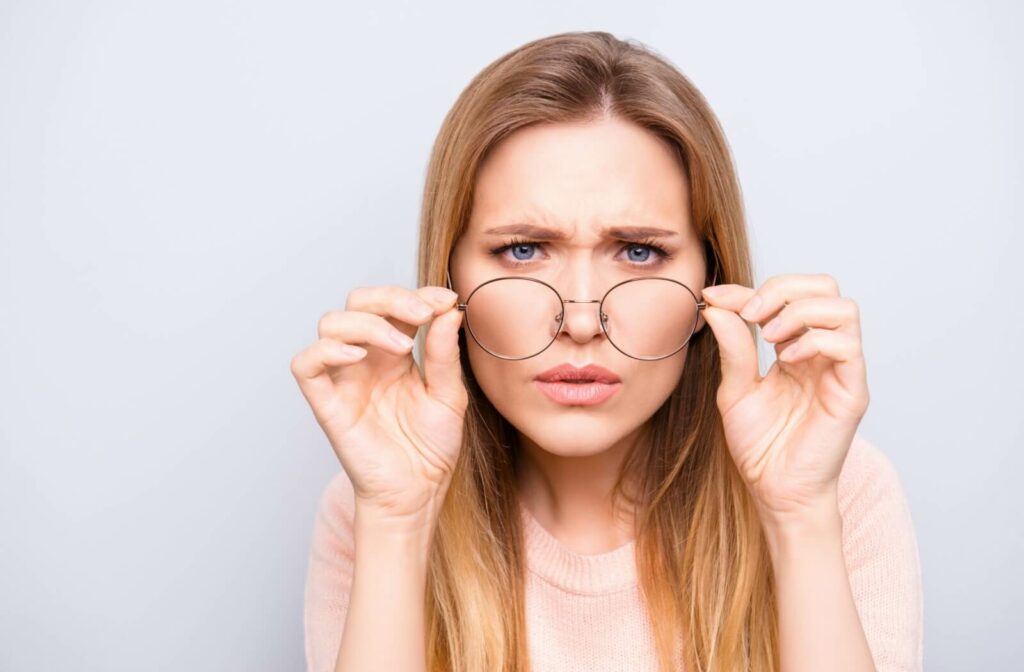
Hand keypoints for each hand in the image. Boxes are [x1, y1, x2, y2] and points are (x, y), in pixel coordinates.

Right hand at [290, 284, 466, 524]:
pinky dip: (326, 350)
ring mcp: (345, 379)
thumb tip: (448, 310)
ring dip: (367, 322)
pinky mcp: (327, 403)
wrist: (418, 494)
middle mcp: (367, 359)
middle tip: (423, 314)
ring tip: (401, 345)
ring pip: (331, 323)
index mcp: (396, 353)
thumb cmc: (431, 449)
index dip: (418, 294)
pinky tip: (358, 355)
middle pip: (358, 302)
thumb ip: (445, 353)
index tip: (446, 301)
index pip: (395, 305)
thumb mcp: (450, 395)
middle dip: (391, 297)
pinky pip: (306, 365)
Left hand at [699, 274, 869, 522]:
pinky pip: (847, 345)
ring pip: (843, 308)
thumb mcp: (734, 390)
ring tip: (768, 335)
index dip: (747, 290)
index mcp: (794, 348)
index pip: (783, 297)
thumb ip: (732, 348)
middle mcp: (821, 353)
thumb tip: (716, 305)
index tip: (712, 297)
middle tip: (750, 313)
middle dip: (783, 287)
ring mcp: (840, 370)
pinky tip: (786, 361)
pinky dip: (814, 340)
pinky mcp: (851, 391)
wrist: (774, 491)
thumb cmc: (760, 446)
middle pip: (824, 287)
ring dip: (799, 310)